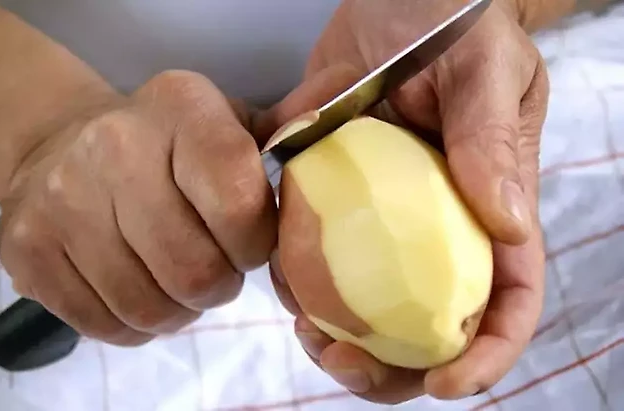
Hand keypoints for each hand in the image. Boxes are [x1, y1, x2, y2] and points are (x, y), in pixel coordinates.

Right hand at [0, 70, 276, 344]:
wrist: (58, 142)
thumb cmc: (163, 143)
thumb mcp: (222, 123)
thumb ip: (272, 153)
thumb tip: (316, 177)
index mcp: (180, 108)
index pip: (240, 204)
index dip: (255, 243)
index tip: (248, 241)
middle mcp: (113, 147)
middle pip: (195, 272)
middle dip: (219, 285)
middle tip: (214, 270)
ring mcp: (61, 202)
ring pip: (150, 308)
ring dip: (179, 310)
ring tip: (176, 281)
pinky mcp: (27, 251)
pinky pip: (105, 326)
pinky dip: (136, 325)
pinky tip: (138, 290)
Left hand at [260, 0, 547, 403]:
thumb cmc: (457, 23)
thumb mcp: (483, 70)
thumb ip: (489, 139)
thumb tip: (507, 225)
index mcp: (489, 208)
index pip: (507, 299)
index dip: (486, 353)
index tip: (445, 382)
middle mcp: (435, 226)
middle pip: (427, 323)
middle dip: (393, 368)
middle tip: (346, 364)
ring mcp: (380, 217)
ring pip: (364, 302)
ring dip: (334, 334)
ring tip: (305, 331)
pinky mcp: (333, 195)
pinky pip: (313, 251)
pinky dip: (295, 274)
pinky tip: (277, 272)